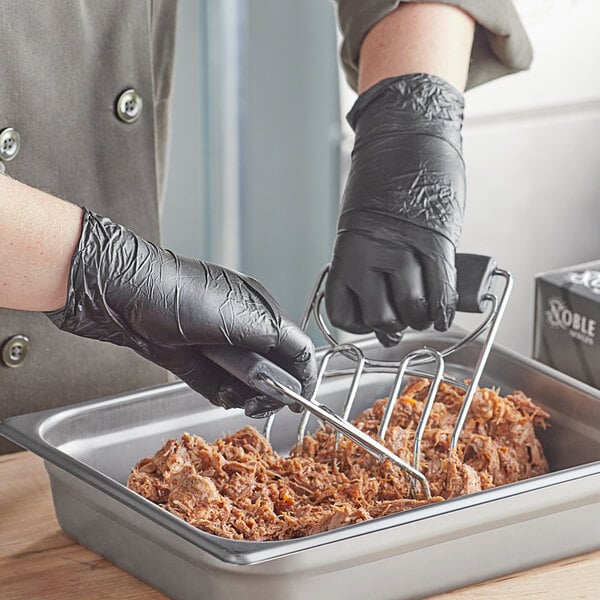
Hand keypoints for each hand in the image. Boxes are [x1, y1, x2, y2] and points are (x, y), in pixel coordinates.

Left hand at [46, 209, 315, 416]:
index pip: (295, 347)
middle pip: (271, 368)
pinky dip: (221, 394)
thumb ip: (280, 340)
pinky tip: (220, 392)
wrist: (125, 297)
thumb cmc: (182, 295)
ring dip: (245, 393)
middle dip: (272, 389)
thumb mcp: (245, 317)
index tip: (301, 399)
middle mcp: (242, 327)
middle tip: (264, 403)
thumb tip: (302, 360)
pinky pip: (217, 386)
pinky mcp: (193, 361)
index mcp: (260, 309)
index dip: (303, 376)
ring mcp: (217, 345)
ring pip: (245, 381)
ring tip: (237, 395)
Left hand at [326, 73, 464, 345]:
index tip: (371, 323)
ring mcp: (403, 247)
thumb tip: (386, 298)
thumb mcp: (361, 221)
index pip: (344, 313)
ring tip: (424, 313)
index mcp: (346, 248)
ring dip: (421, 318)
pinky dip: (444, 309)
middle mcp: (369, 252)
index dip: (360, 326)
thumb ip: (367, 260)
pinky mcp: (436, 240)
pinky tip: (443, 315)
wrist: (408, 132)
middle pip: (381, 318)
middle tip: (402, 320)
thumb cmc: (383, 176)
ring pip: (413, 309)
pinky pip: (441, 289)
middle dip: (394, 326)